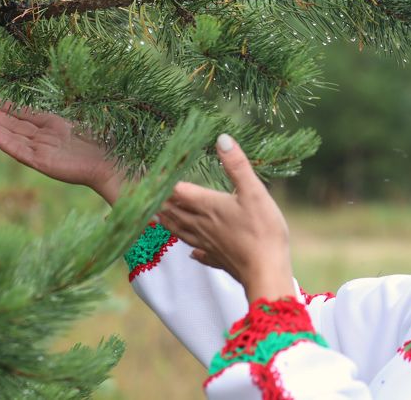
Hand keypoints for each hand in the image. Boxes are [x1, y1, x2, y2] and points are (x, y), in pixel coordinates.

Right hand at [0, 100, 123, 204]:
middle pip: (15, 127)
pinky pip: (19, 151)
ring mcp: (42, 151)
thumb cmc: (104, 143)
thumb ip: (71, 113)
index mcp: (55, 128)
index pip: (27, 117)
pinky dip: (4, 141)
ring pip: (12, 138)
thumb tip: (70, 88)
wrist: (113, 163)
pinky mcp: (42, 162)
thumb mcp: (82, 121)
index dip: (11, 109)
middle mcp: (45, 140)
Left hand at [158, 133, 292, 301]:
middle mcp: (202, 225)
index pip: (179, 191)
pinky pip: (200, 253)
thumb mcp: (254, 191)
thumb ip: (237, 165)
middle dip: (160, 202)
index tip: (152, 174)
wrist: (266, 272)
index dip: (165, 181)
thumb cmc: (262, 230)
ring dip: (169, 222)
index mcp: (208, 206)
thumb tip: (222, 138)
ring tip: (158, 218)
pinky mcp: (219, 259)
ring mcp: (208, 244)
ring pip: (182, 231)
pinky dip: (193, 249)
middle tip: (144, 195)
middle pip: (175, 212)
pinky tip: (192, 252)